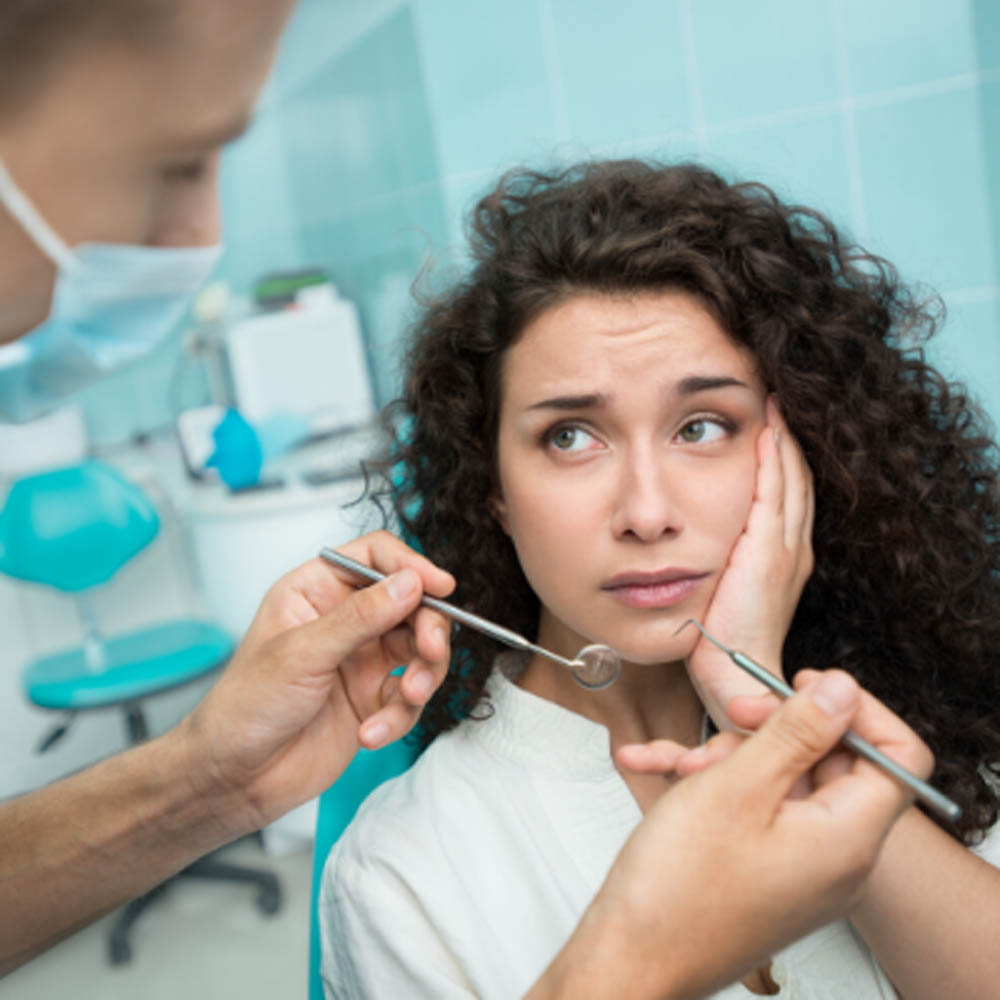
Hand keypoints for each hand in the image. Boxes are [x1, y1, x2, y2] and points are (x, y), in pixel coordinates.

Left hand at [179, 530, 454, 832]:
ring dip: (424, 675)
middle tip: (430, 651)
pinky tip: (370, 734)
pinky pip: (409, 697)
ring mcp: (362, 660)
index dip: (411, 566)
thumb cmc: (244, 707)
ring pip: (420, 650)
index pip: (376, 557)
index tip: (439, 587)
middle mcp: (344, 620)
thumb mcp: (301, 653)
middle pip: (411, 603)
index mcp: (317, 590)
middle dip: (428, 628)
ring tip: (409, 697)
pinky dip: (400, 716)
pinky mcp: (373, 700)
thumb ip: (360, 617)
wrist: (235, 778)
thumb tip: (409, 582)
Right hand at [532, 671, 931, 999]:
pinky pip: (753, 808)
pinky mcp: (765, 870)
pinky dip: (710, 783)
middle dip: (773, 728)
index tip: (803, 684)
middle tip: (732, 711)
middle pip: (830, 760)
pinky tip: (656, 766)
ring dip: (729, 755)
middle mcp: (835, 856)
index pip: (895, 753)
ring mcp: (799, 866)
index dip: (855, 708)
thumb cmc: (678, 889)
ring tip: (678, 762)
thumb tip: (841, 689)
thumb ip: (796, 732)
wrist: (629, 959)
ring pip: (782, 779)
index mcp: (847, 837)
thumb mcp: (737, 787)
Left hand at [686, 397, 813, 730]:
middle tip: (775, 404)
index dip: (780, 461)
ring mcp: (786, 548)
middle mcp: (793, 548)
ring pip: (791, 479)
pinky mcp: (769, 551)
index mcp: (782, 558)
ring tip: (773, 405)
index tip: (767, 428)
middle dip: (786, 440)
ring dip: (782, 439)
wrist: (734, 675)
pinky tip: (765, 430)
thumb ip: (715, 561)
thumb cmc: (719, 640)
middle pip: (796, 480)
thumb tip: (681, 536)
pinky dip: (773, 458)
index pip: (787, 496)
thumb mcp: (720, 591)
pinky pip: (775, 491)